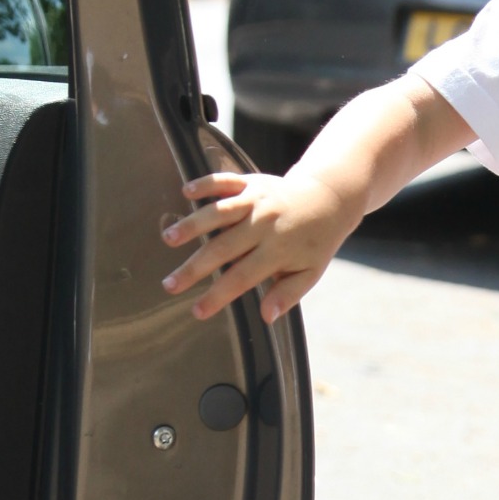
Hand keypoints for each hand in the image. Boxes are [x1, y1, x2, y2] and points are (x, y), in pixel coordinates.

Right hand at [159, 159, 357, 324]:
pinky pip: (226, 181)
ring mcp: (256, 201)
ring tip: (168, 238)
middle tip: (169, 285)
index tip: (197, 311)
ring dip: (192, 224)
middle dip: (194, 268)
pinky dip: (206, 183)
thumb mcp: (310, 273)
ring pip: (219, 213)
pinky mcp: (251, 182)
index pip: (242, 278)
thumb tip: (266, 318)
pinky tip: (186, 191)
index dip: (218, 296)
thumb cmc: (316, 241)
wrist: (330, 198)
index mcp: (277, 251)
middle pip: (223, 248)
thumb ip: (287, 295)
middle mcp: (264, 225)